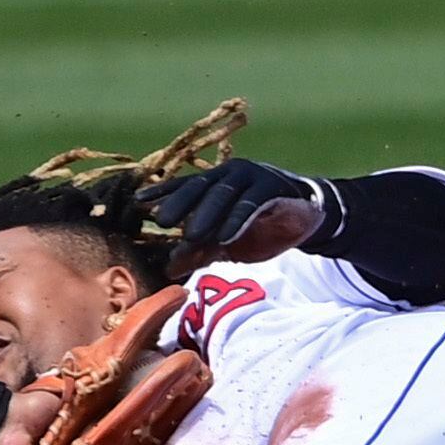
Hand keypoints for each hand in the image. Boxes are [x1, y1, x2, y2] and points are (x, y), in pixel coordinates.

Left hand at [139, 160, 321, 270]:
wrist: (306, 219)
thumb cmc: (260, 228)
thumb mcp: (225, 243)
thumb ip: (199, 251)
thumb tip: (168, 269)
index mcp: (214, 183)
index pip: (184, 187)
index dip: (162, 194)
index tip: (139, 203)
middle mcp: (229, 175)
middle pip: (199, 187)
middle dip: (180, 203)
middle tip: (162, 221)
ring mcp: (251, 178)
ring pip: (224, 194)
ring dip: (207, 214)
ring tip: (192, 234)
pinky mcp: (272, 188)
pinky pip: (252, 203)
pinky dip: (238, 219)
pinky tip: (225, 236)